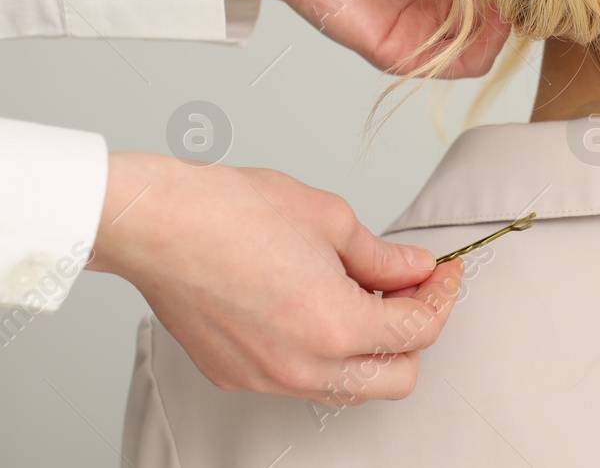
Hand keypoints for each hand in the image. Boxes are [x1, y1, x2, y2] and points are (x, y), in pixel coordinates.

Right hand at [89, 151, 463, 401]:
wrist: (156, 224)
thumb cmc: (231, 212)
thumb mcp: (331, 219)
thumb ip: (383, 256)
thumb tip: (415, 269)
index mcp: (335, 327)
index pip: (419, 331)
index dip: (442, 296)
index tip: (443, 272)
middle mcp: (302, 367)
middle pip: (396, 379)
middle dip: (415, 334)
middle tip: (412, 288)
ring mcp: (266, 378)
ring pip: (348, 387)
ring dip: (371, 349)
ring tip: (366, 294)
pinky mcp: (236, 376)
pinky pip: (303, 380)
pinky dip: (326, 353)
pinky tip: (321, 306)